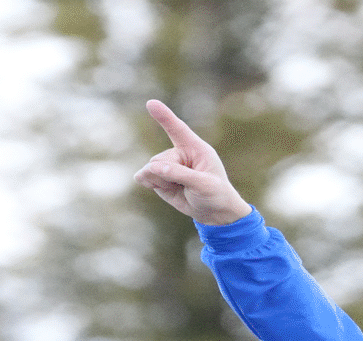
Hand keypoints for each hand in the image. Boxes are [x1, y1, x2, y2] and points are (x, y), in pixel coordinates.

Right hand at [134, 100, 252, 224]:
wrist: (216, 214)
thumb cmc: (216, 195)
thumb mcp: (204, 185)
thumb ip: (180, 174)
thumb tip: (152, 167)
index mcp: (196, 149)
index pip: (178, 129)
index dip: (164, 117)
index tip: (151, 104)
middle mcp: (181, 153)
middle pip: (160, 159)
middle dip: (168, 176)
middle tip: (189, 187)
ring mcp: (169, 164)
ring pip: (151, 169)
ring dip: (161, 182)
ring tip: (183, 190)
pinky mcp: (160, 177)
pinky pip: (146, 177)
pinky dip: (152, 184)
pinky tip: (168, 190)